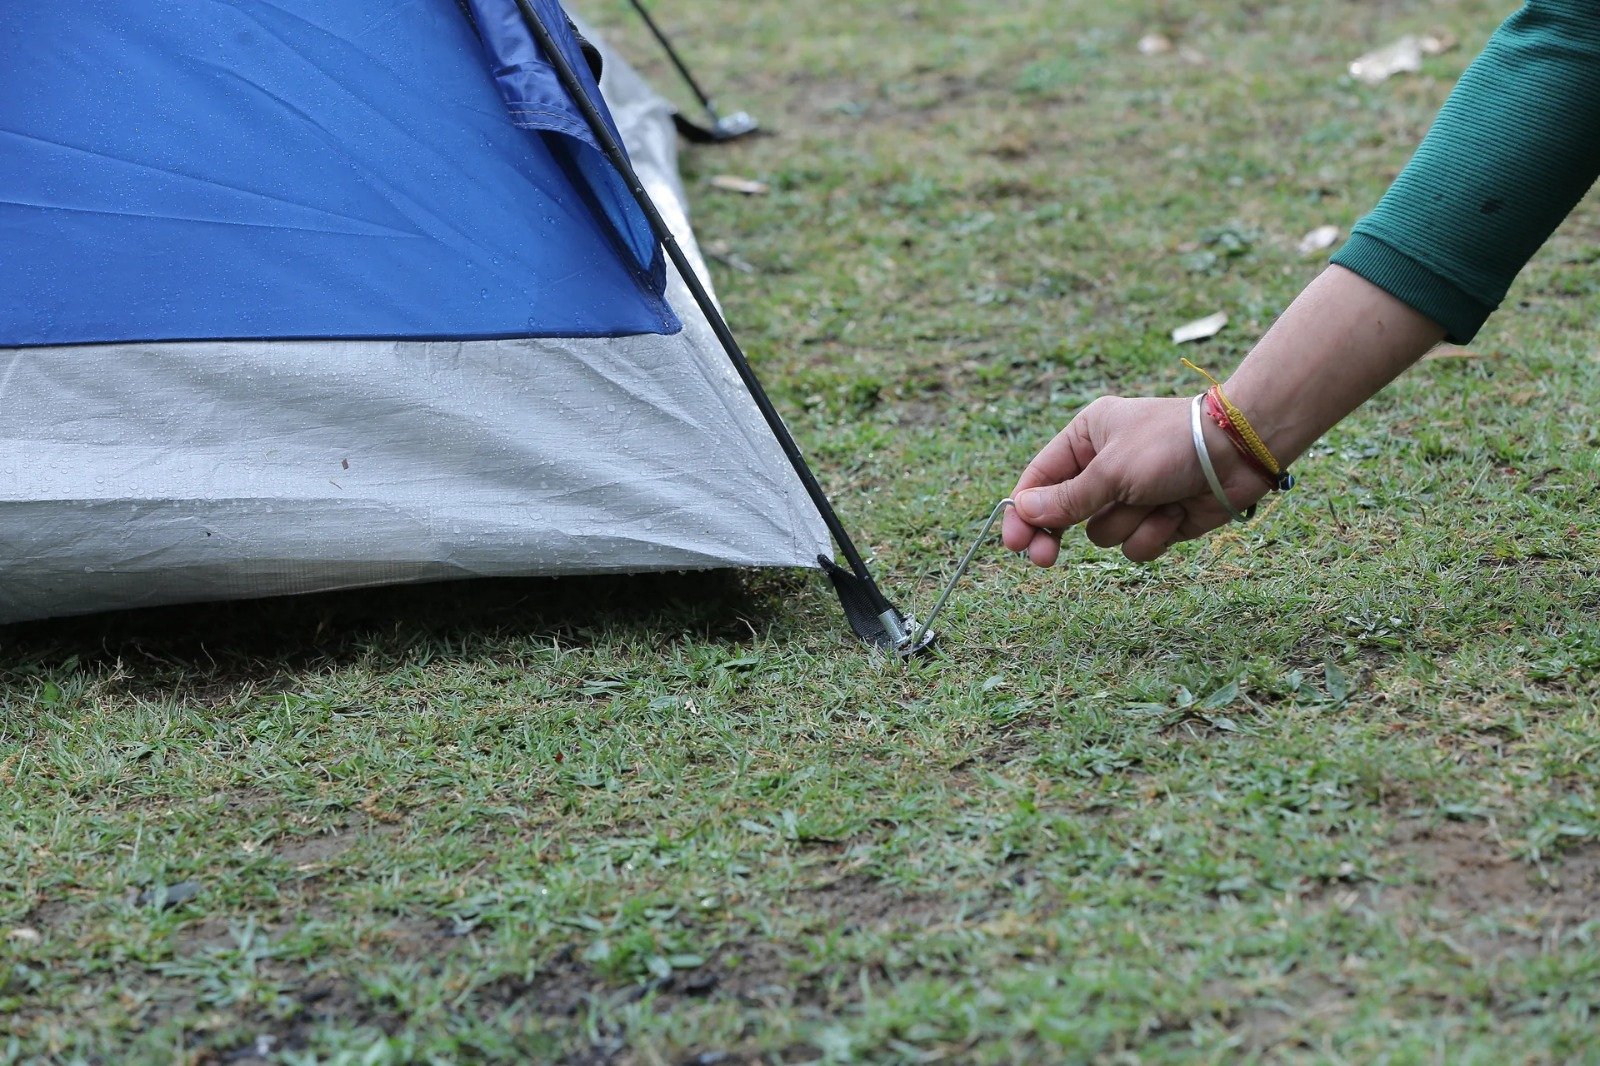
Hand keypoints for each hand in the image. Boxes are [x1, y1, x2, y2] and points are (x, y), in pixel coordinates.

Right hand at [999, 395, 1267, 565]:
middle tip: (1044, 559)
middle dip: (1058, 533)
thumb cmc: (1172, 444)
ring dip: (1126, 524)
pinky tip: (1175, 513)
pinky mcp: (1158, 518)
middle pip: (1064, 512)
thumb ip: (1067, 498)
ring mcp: (1132, 495)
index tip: (1014, 543)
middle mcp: (1105, 465)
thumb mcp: (1111, 469)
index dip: (1023, 511)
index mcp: (1087, 437)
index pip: (1040, 478)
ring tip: (1154, 501)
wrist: (1240, 450)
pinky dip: (1153, 534)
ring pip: (1102, 533)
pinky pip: (1135, 544)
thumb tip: (1023, 511)